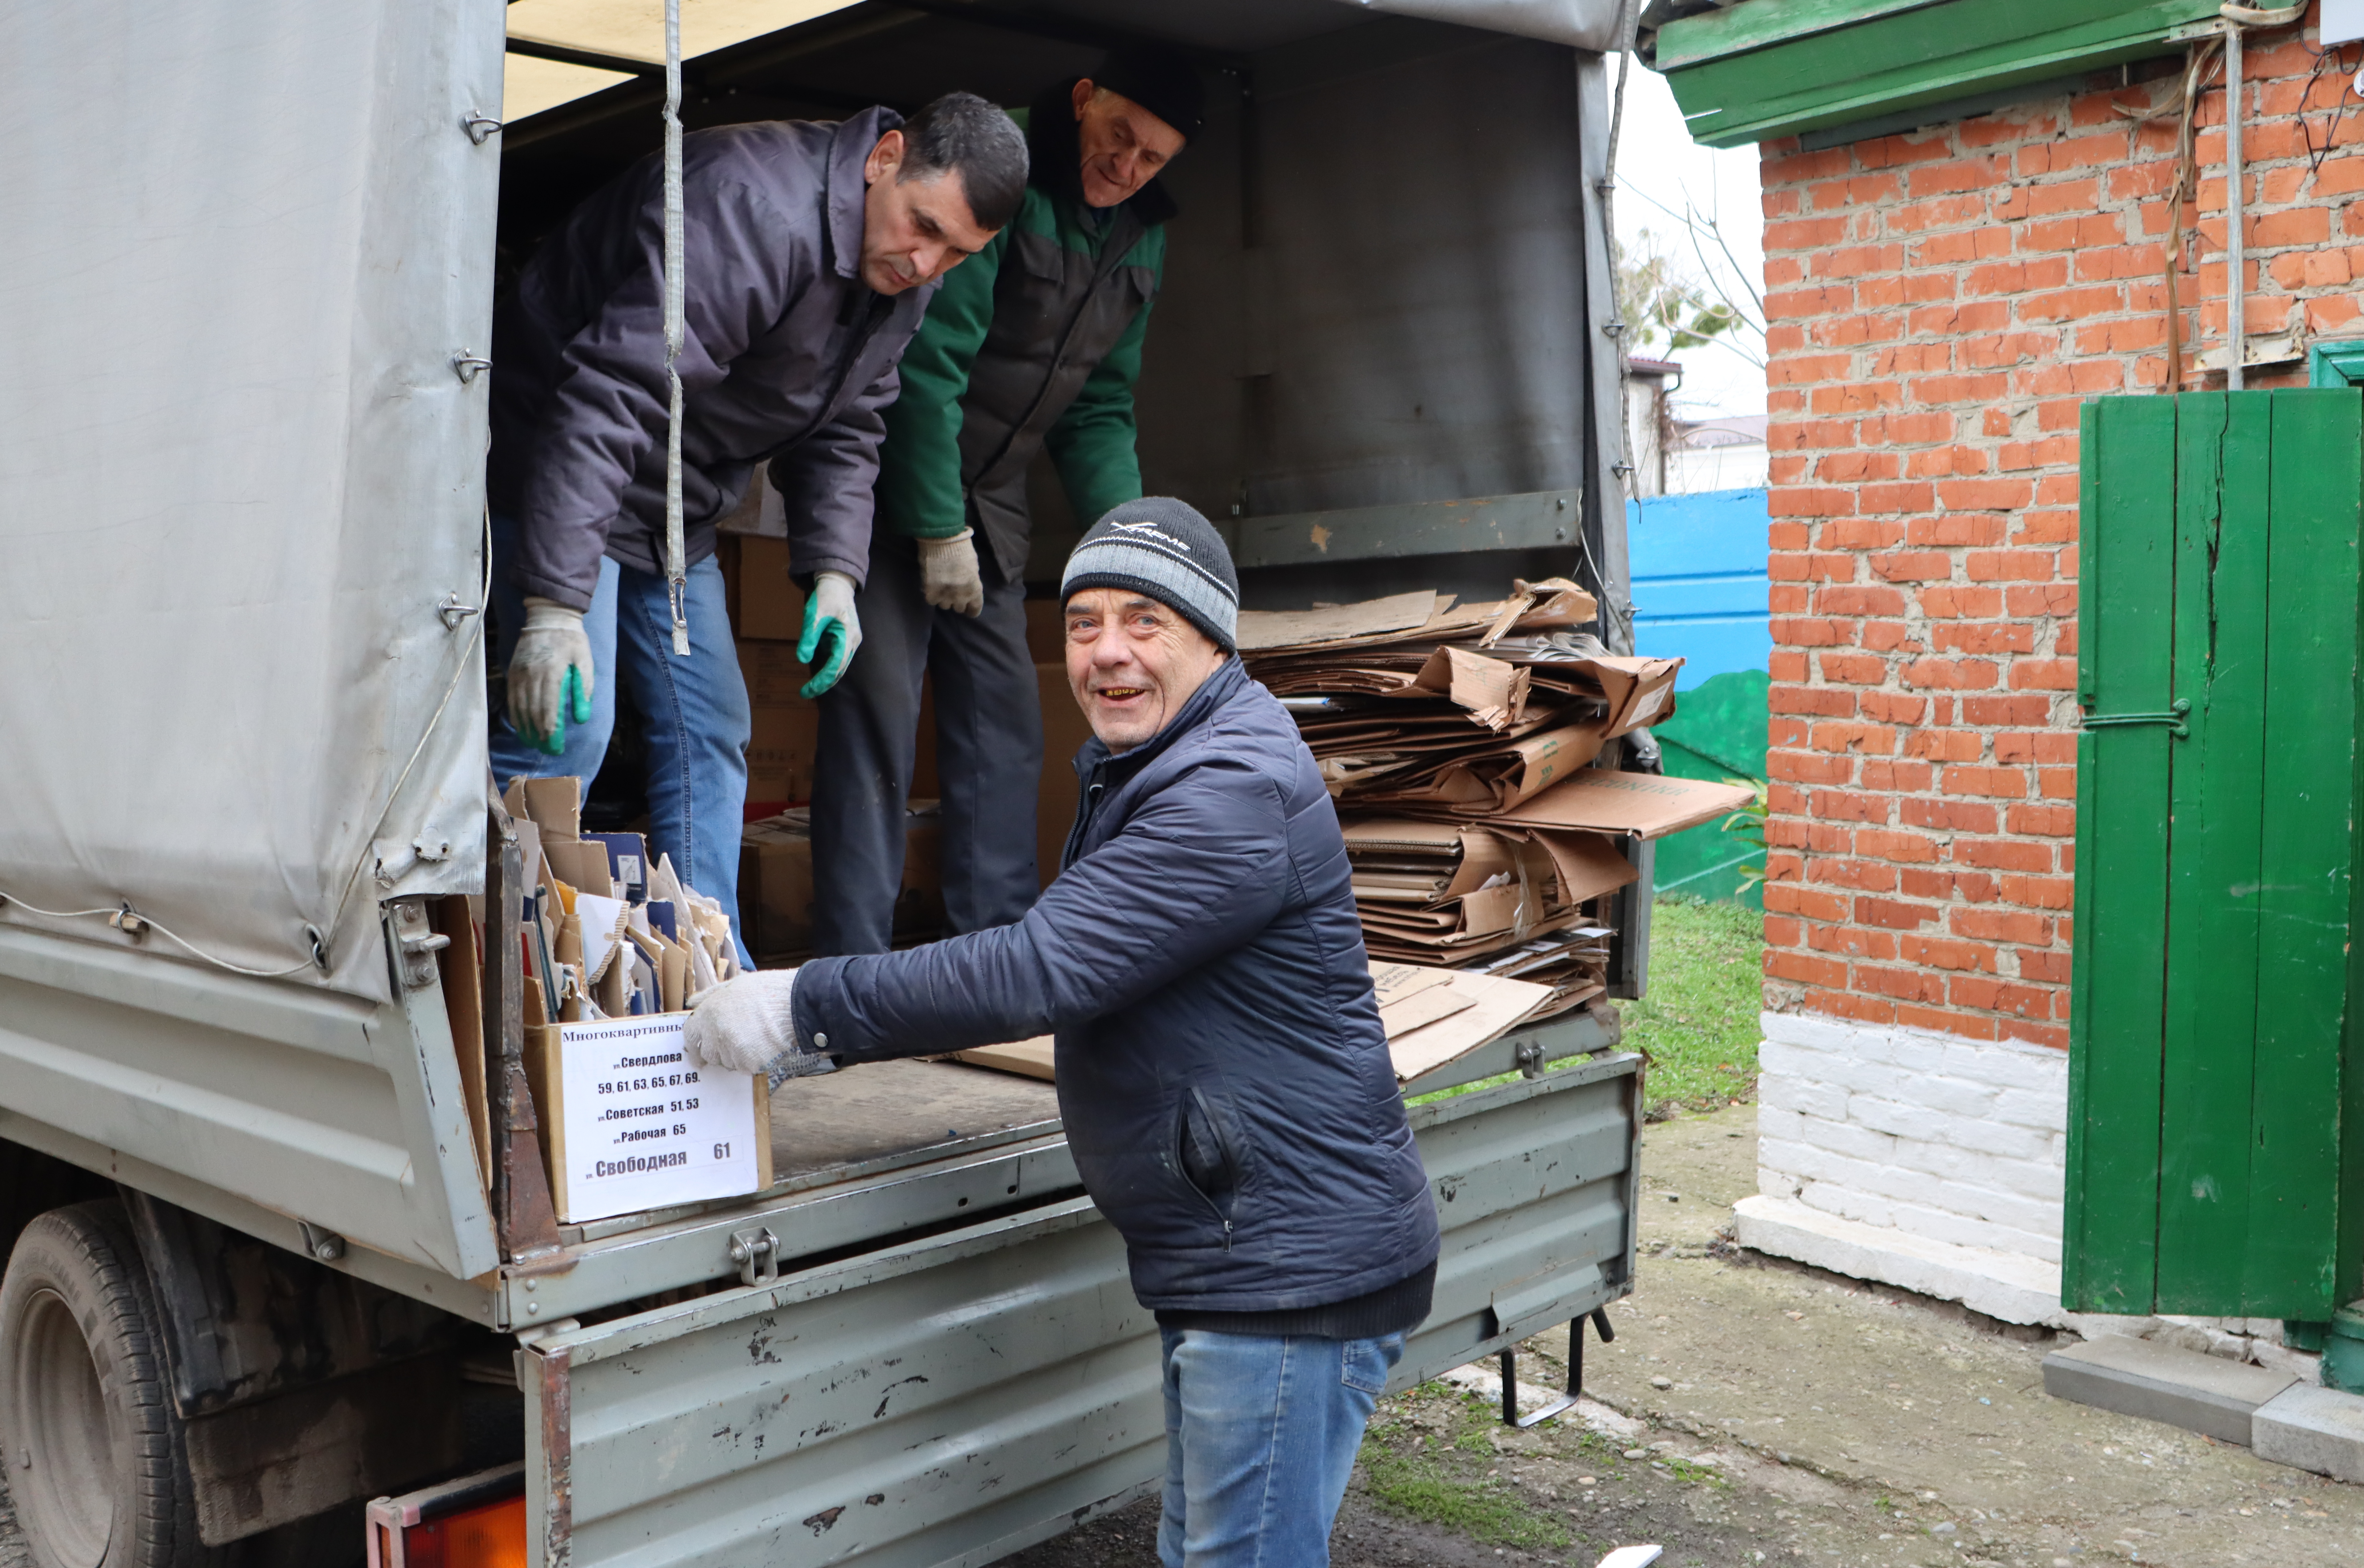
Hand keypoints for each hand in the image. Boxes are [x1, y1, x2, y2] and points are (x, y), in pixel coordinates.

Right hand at [507, 598, 594, 755]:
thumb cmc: (572, 640)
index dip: (550, 731)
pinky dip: (516, 715)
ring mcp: (519, 673)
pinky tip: (521, 726)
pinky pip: (512, 698)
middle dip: (539, 735)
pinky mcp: (512, 671)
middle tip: (547, 750)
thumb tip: (581, 718)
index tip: (555, 746)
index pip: (548, 709)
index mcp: (552, 673)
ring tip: (533, 743)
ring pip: (520, 707)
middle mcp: (532, 675)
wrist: (548, 617)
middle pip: (533, 712)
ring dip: (526, 728)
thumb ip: (584, 690)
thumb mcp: (585, 661)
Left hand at [685, 968, 836, 1085]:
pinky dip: (753, 1061)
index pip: (690, 1036)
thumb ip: (710, 995)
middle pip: (709, 1054)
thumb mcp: (735, 984)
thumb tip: (691, 1002)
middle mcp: (716, 1034)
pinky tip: (765, 1045)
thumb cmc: (767, 990)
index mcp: (709, 1013)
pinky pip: (746, 1067)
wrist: (795, 1004)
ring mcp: (732, 1050)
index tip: (700, 1050)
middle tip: (737, 1041)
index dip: (695, 1044)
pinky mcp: (749, 1063)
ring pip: (728, 1062)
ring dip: (737, 1056)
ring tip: (756, 1038)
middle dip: (719, 1051)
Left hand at [797, 570, 863, 697]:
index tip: (808, 690)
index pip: (836, 666)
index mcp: (848, 636)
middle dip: (823, 684)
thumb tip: (801, 659)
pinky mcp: (844, 640)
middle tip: (805, 694)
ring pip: (839, 667)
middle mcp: (852, 642)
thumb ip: (809, 636)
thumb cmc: (826, 596)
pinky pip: (836, 659)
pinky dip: (826, 669)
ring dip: (825, 678)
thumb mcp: (814, 614)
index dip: (822, 680)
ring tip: (809, 689)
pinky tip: (815, 675)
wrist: (836, 582)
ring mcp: (849, 642)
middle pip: (839, 670)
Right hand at [917, 529, 984, 616]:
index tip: (968, 609)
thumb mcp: (974, 568)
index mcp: (974, 590)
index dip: (971, 610)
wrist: (943, 540)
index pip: (975, 609)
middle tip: (953, 592)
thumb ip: (972, 582)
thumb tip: (967, 589)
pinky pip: (931, 601)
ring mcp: (945, 595)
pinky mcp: (930, 592)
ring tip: (942, 588)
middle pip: (959, 608)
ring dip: (944, 598)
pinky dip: (932, 595)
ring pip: (944, 605)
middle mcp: (961, 596)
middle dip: (957, 601)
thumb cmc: (962, 549)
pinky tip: (932, 586)